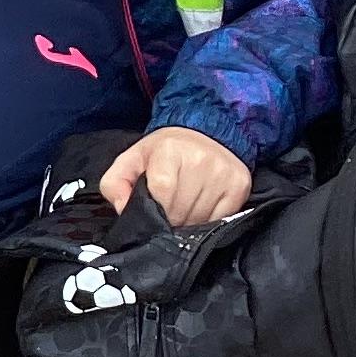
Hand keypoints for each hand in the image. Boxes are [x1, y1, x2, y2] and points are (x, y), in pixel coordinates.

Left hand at [99, 127, 250, 227]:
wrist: (204, 133)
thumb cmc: (164, 151)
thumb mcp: (131, 160)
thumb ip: (114, 184)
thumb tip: (123, 209)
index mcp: (169, 151)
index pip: (162, 194)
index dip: (156, 210)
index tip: (155, 211)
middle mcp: (201, 159)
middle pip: (182, 210)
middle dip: (171, 219)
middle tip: (168, 213)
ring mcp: (224, 172)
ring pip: (202, 219)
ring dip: (190, 223)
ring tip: (184, 211)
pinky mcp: (240, 184)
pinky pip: (223, 218)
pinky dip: (209, 221)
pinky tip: (201, 209)